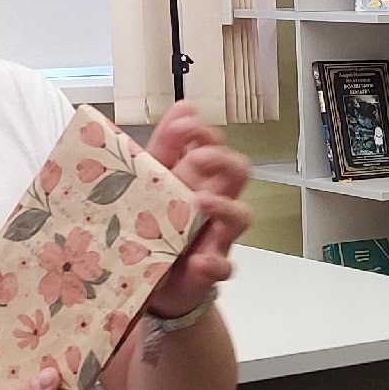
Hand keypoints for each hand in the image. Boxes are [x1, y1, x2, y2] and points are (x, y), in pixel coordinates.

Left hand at [141, 103, 250, 318]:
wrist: (148, 284)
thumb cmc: (153, 228)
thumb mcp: (149, 184)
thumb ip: (164, 148)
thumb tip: (184, 106)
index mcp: (197, 179)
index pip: (214, 147)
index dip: (206, 133)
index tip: (189, 123)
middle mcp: (212, 204)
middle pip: (237, 174)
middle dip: (223, 161)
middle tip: (201, 157)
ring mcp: (214, 237)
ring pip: (240, 216)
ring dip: (223, 205)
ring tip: (201, 201)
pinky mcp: (209, 271)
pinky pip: (222, 267)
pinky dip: (213, 263)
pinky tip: (199, 260)